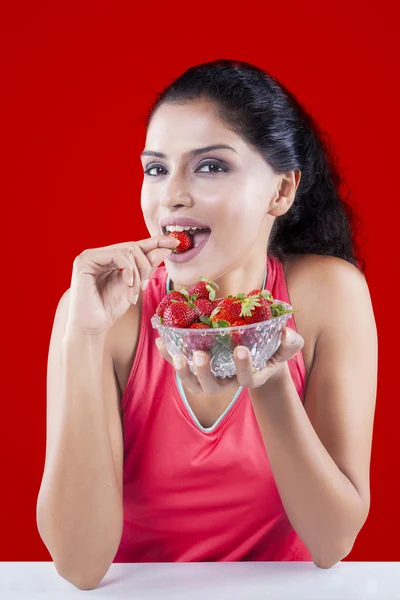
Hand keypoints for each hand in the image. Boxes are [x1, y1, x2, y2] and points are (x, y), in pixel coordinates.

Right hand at [65, 235, 179, 335]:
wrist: (92, 327)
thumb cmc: (109, 309)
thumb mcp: (135, 286)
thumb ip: (147, 267)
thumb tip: (166, 248)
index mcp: (109, 259)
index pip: (136, 246)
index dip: (156, 242)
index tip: (176, 243)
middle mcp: (99, 254)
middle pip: (134, 247)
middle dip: (146, 265)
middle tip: (145, 284)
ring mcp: (91, 255)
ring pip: (128, 250)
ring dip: (137, 272)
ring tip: (133, 292)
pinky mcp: (85, 260)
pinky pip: (117, 255)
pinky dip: (128, 270)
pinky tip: (128, 285)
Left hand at [155, 326, 303, 393]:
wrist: (255, 352)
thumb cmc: (271, 349)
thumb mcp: (284, 345)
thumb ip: (290, 342)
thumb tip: (288, 333)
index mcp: (249, 376)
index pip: (246, 379)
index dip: (243, 367)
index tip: (241, 349)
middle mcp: (226, 381)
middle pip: (211, 387)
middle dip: (203, 373)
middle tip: (199, 355)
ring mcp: (209, 376)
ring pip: (192, 383)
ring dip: (182, 370)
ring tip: (176, 353)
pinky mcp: (195, 366)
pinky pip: (179, 364)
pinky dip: (169, 355)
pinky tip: (161, 340)